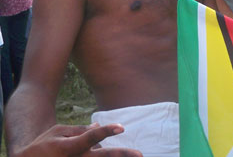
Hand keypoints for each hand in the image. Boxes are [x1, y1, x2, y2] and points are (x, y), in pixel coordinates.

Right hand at [13, 123, 142, 156]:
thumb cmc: (43, 146)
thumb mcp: (59, 132)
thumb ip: (80, 130)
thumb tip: (99, 127)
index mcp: (69, 147)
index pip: (91, 138)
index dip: (106, 131)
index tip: (121, 127)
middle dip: (121, 155)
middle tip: (140, 154)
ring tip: (133, 156)